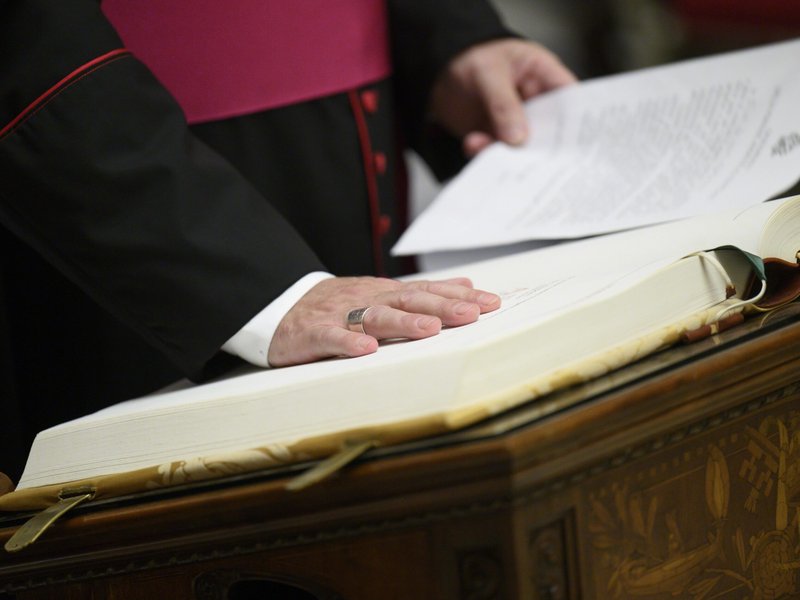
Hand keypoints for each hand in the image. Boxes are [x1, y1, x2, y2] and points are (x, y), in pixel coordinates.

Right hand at [268, 276, 500, 366]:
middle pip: (408, 300)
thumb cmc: (338, 305)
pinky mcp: (313, 332)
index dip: (459, 296)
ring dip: (403, 323)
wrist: (280, 305)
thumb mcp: (382, 293)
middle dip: (441, 307)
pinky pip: (331, 337)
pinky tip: (366, 351)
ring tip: (429, 330)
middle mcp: (368, 299)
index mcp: (386, 293)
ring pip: (374, 316)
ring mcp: (340, 315)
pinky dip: (348, 343)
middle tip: (472, 314)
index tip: (492, 303)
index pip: (428, 291)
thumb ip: (423, 292)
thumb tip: (467, 284)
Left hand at [429, 39, 575, 156]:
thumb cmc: (470, 55)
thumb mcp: (488, 72)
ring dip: (506, 153)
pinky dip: (485, 153)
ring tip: (487, 148)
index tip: (574, 145)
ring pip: (521, 146)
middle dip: (540, 148)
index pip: (569, 99)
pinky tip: (473, 145)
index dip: (576, 121)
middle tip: (532, 162)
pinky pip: (496, 150)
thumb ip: (503, 104)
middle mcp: (533, 102)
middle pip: (548, 131)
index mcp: (542, 75)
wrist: (437, 70)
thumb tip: (518, 138)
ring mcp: (514, 121)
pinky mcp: (494, 135)